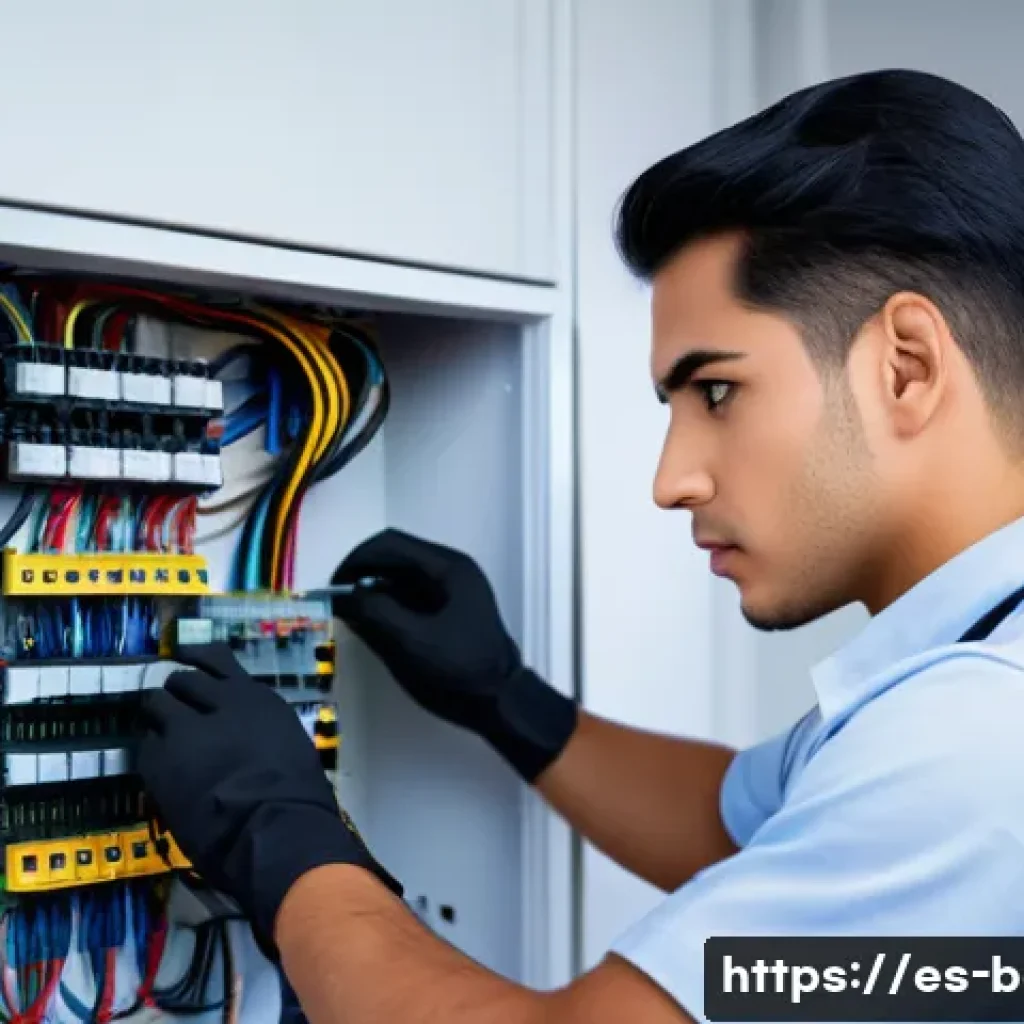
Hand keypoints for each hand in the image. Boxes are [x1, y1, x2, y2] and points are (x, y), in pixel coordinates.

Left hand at [136, 643, 401, 957]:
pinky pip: (146, 746)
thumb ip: (257, 724)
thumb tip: (239, 725)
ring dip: (160, 718)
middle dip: (177, 694)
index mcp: (255, 698)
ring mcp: (184, 729)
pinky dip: (153, 753)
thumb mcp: (285, 740)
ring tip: (165, 739)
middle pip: (181, 680)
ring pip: (155, 704)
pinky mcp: (159, 761)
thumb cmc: (296, 794)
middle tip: (178, 713)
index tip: (187, 659)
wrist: (274, 829)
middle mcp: (220, 703)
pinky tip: (165, 772)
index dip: (198, 659)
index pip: (216, 659)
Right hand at [331, 528, 577, 781]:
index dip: (356, 560)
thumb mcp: (412, 642)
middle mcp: (451, 569)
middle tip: (337, 599)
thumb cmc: (460, 670)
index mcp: (448, 567)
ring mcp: (453, 588)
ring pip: (402, 575)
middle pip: (396, 555)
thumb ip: (375, 614)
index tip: (333, 586)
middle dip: (363, 573)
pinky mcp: (449, 607)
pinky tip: (373, 621)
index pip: (391, 544)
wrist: (502, 701)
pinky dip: (388, 602)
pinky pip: (411, 593)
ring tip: (350, 612)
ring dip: (374, 588)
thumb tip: (339, 596)